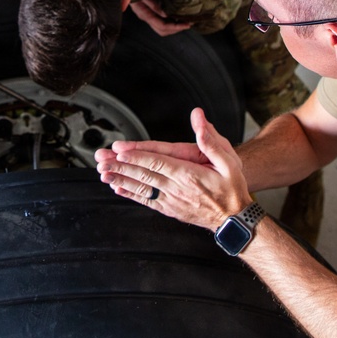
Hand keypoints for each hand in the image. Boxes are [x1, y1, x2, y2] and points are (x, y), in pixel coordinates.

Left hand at [96, 108, 251, 230]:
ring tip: (103, 173)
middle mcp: (177, 188)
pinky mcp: (169, 209)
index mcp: (189, 175)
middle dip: (121, 166)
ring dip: (121, 179)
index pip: (158, 163)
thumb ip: (211, 141)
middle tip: (102, 160)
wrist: (234, 220)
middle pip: (144, 175)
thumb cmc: (232, 189)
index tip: (120, 152)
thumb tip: (198, 117)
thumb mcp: (229, 163)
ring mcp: (171, 200)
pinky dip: (131, 194)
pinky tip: (118, 188)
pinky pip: (146, 200)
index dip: (138, 157)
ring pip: (141, 188)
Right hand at [129, 0, 191, 35]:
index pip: (162, 26)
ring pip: (162, 28)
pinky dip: (171, 21)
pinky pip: (161, 21)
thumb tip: (166, 15)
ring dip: (174, 27)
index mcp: (144, 14)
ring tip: (185, 21)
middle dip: (176, 29)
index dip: (175, 27)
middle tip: (189, 23)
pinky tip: (177, 16)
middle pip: (162, 31)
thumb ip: (153, 5)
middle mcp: (146, 17)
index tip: (187, 24)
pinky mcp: (149, 12)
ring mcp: (148, 15)